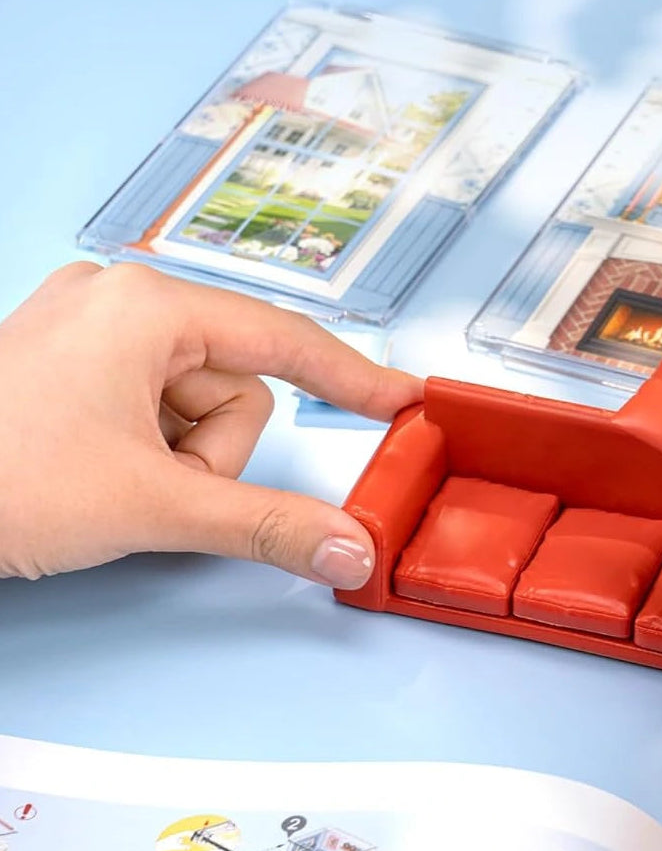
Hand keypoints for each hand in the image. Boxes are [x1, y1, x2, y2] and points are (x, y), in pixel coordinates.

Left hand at [0, 263, 421, 586]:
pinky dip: (146, 450)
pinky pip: (151, 408)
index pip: (285, 341)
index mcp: (147, 307)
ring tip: (114, 480)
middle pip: (233, 386)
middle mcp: (119, 303)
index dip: (352, 377)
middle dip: (211, 451)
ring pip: (193, 405)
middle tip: (155, 482)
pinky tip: (96, 470)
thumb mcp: (156, 503)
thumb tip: (348, 547)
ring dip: (177, 459)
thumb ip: (269, 525)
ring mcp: (89, 333)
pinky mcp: (70, 366)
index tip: (402, 398)